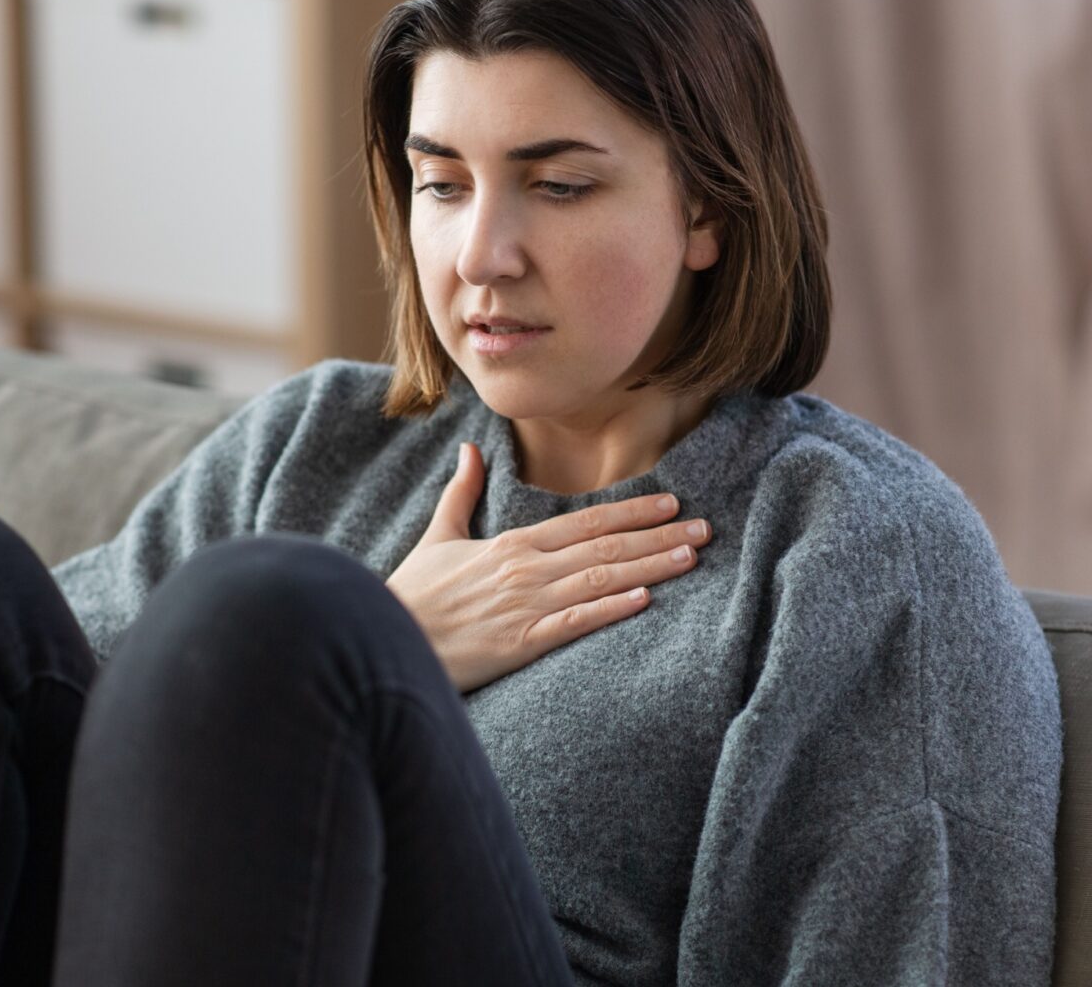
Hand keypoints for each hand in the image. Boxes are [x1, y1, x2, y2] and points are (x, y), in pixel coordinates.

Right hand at [385, 441, 713, 692]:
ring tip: (690, 556)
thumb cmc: (412, 595)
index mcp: (512, 544)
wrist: (386, 639)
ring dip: (649, 566)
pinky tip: (643, 599)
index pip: (584, 521)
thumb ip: (461, 493)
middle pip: (605, 546)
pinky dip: (609, 609)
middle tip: (704, 527)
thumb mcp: (438, 537)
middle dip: (658, 535)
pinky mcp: (520, 643)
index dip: (631, 510)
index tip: (670, 502)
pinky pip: (573, 623)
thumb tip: (470, 449)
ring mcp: (526, 605)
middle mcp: (526, 569)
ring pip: (600, 580)